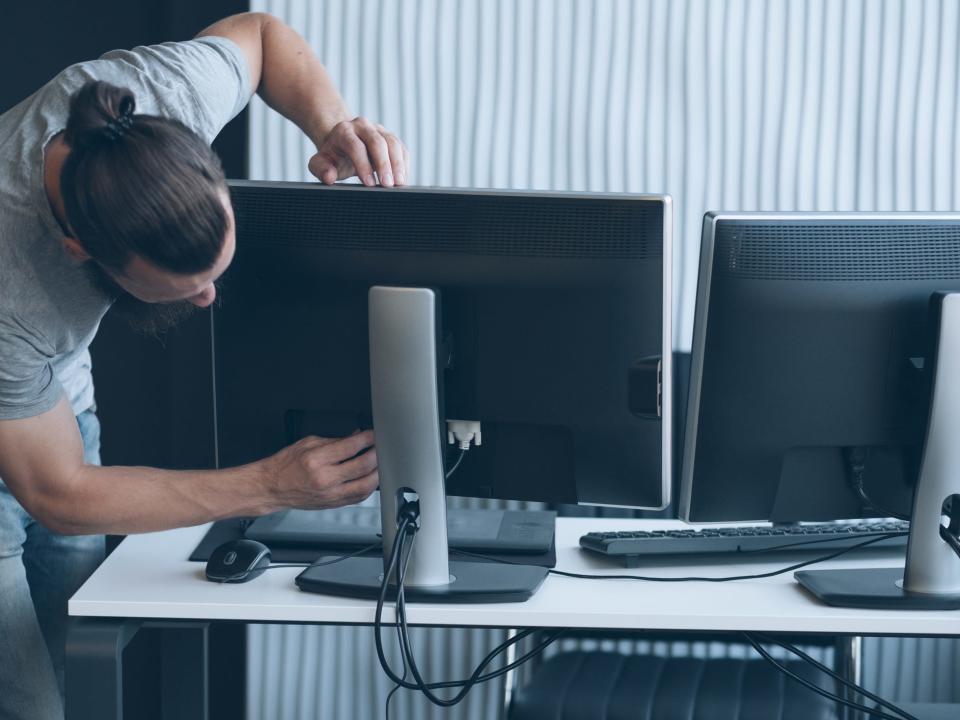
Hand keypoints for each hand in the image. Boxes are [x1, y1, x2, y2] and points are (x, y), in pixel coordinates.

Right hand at [264, 430, 378, 509]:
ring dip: (377, 472)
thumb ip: (334, 440)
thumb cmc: (285, 465)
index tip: (373, 434)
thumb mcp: (307, 443)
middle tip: (380, 446)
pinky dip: (369, 487)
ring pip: (365, 486)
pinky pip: (359, 497)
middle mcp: (325, 479)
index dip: (367, 438)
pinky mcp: (333, 504)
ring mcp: (331, 494)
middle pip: (362, 466)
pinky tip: (371, 478)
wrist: (272, 488)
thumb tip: (355, 436)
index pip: (351, 447)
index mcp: (317, 460)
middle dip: (376, 453)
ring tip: (379, 462)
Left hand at [308, 117, 409, 186]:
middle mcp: (362, 126)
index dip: (363, 165)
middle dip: (384, 165)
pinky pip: (401, 149)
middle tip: (387, 185)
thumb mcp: (321, 163)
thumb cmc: (334, 157)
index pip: (355, 146)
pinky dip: (404, 164)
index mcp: (344, 131)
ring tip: (399, 183)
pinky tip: (403, 179)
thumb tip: (329, 177)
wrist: (344, 144)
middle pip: (377, 142)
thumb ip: (321, 169)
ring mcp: (379, 130)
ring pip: (393, 143)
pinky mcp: (391, 138)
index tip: (369, 184)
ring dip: (398, 164)